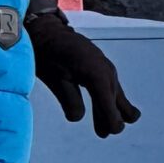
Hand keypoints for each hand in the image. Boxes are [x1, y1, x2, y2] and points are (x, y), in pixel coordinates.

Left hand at [25, 0, 139, 138]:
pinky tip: (104, 106)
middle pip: (116, 100)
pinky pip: (109, 85)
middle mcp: (106, 70)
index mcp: (96, 75)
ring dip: (112, 109)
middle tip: (106, 133)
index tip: (110, 132)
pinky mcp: (101, 65)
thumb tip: (77, 117)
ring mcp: (105, 66)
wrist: (47, 29)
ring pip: (115, 93)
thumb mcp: (55, 78)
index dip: (111, 119)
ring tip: (108, 126)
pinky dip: (108, 98)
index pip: (109, 104)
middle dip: (113, 117)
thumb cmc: (48, 52)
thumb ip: (69, 99)